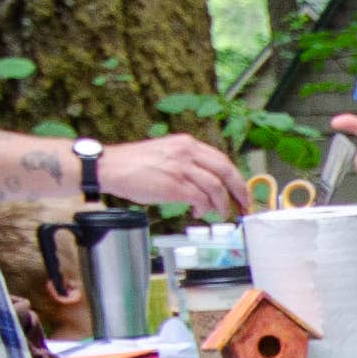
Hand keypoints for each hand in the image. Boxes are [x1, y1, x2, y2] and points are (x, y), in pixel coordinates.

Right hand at [94, 134, 245, 219]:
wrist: (112, 167)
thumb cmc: (134, 164)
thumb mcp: (167, 154)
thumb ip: (187, 164)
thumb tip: (206, 185)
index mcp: (187, 143)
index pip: (221, 159)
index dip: (235, 177)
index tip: (241, 190)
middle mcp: (187, 152)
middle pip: (226, 171)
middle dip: (239, 190)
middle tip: (244, 205)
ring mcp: (181, 168)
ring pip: (216, 187)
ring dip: (222, 204)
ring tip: (220, 213)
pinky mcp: (174, 185)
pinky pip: (200, 199)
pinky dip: (204, 208)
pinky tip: (200, 212)